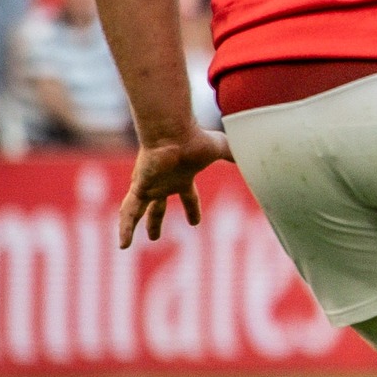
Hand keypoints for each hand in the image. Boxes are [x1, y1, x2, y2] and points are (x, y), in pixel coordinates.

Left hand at [118, 122, 234, 246]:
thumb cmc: (196, 139)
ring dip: (131, 227)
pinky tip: (123, 245)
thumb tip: (254, 152)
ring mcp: (149, 185)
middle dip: (155, 221)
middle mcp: (163, 182)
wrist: (174, 131)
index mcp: (182, 177)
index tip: (194, 222)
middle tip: (154, 236)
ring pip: (137, 210)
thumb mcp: (220, 149)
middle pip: (157, 207)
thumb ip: (233, 154)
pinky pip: (129, 211)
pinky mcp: (139, 186)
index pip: (188, 197)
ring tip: (124, 245)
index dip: (192, 210)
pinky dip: (125, 227)